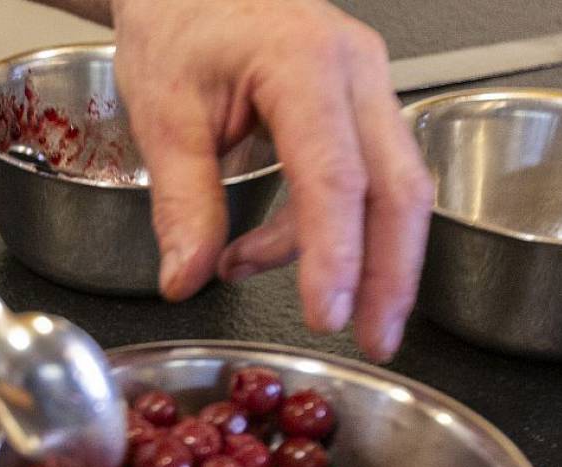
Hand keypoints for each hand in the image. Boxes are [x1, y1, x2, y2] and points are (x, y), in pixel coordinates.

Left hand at [109, 0, 433, 359]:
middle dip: (390, 274)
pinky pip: (360, 179)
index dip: (335, 254)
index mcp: (304, 63)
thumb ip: (180, 202)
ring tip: (291, 297)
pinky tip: (259, 252)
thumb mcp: (163, 115)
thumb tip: (186, 279)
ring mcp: (366, 87)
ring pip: (390, 188)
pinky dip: (320, 229)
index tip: (327, 314)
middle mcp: (355, 71)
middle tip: (373, 340)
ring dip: (356, 258)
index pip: (334, 175)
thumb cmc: (179, 23)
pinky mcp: (357, 108)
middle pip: (397, 187)